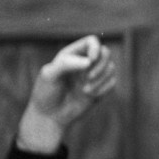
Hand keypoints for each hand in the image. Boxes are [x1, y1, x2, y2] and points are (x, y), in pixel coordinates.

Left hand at [17, 35, 116, 154]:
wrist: (49, 116)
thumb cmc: (46, 93)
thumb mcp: (49, 76)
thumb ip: (66, 64)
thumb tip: (89, 61)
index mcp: (72, 54)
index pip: (92, 41)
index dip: (95, 48)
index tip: (91, 60)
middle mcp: (85, 62)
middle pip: (105, 52)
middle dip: (100, 65)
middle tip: (88, 77)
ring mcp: (94, 75)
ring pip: (111, 67)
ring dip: (101, 79)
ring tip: (85, 90)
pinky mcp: (100, 87)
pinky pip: (113, 82)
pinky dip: (103, 88)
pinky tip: (89, 95)